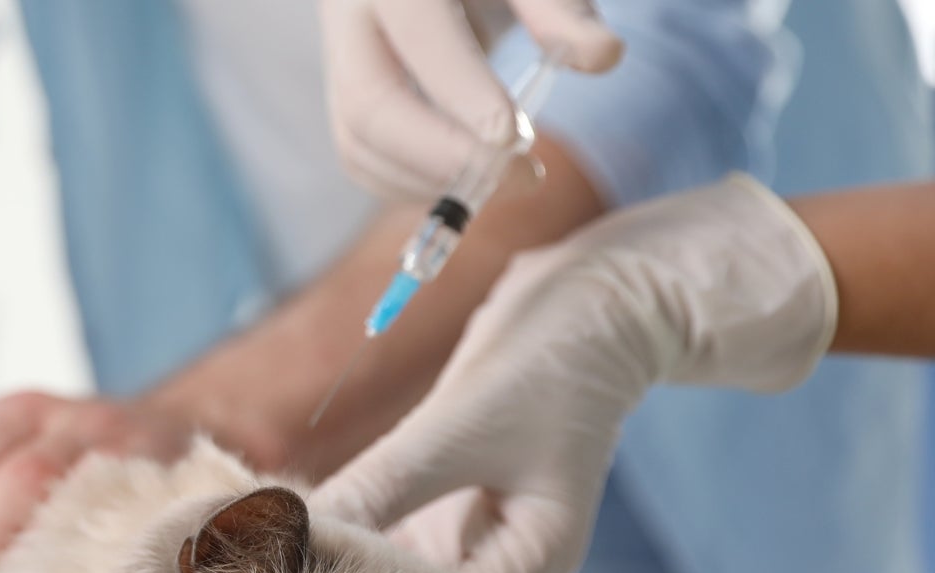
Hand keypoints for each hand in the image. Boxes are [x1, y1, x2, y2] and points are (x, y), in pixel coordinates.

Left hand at [314, 174, 834, 572]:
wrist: (583, 307)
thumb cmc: (541, 361)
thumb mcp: (457, 426)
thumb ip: (383, 485)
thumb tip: (302, 534)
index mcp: (537, 558)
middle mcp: (507, 562)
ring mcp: (474, 537)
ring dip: (345, 566)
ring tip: (277, 564)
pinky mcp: (445, 508)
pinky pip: (387, 534)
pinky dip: (350, 531)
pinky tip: (296, 529)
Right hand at [321, 0, 621, 201]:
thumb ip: (559, 8)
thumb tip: (603, 57)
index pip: (417, 36)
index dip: (461, 93)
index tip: (515, 142)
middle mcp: (351, 19)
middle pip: (369, 106)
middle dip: (441, 157)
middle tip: (518, 178)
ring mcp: (339, 63)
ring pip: (358, 143)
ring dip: (429, 182)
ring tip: (502, 181)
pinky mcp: (344, 97)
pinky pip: (361, 156)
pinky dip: (412, 183)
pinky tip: (468, 178)